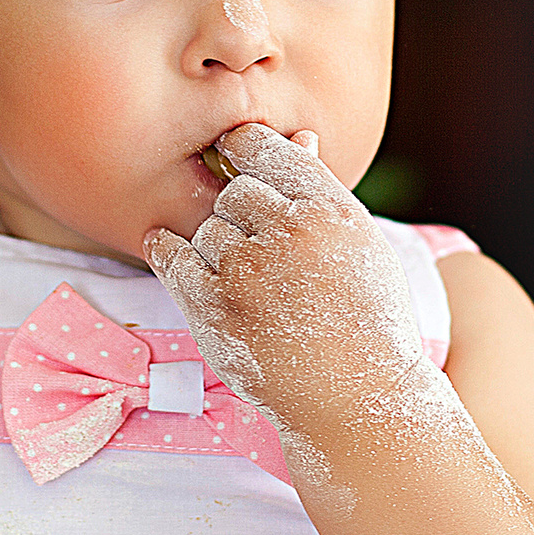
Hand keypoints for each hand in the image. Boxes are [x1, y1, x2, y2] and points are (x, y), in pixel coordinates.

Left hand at [144, 123, 433, 433]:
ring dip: (217, 249)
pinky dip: (168, 252)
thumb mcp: (359, 245)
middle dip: (242, 216)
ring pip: (206, 230)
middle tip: (263, 252)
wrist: (358, 400)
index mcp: (330, 208)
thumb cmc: (366, 319)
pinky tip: (167, 249)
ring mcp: (246, 272)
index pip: (264, 149)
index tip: (238, 161)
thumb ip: (319, 191)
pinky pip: (173, 259)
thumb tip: (297, 134)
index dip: (245, 151)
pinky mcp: (213, 308)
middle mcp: (287, 233)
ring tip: (250, 283)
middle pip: (233, 193)